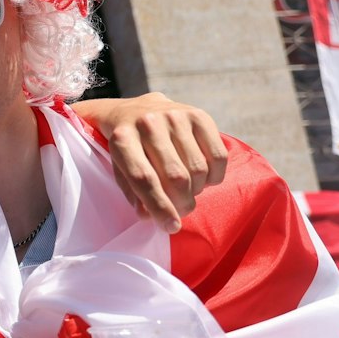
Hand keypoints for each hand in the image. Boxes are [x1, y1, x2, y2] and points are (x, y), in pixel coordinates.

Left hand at [95, 93, 229, 232]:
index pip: (144, 179)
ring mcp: (175, 116)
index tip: (171, 227)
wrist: (135, 110)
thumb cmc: (128, 148)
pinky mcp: (198, 114)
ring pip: (198, 169)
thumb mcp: (120, 169)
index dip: (160, 207)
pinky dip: (215, 176)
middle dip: (182, 203)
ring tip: (188, 191)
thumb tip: (152, 217)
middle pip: (175, 177)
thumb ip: (134, 193)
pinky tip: (204, 178)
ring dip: (197, 190)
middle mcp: (148, 123)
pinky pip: (218, 156)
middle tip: (182, 210)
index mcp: (122, 138)